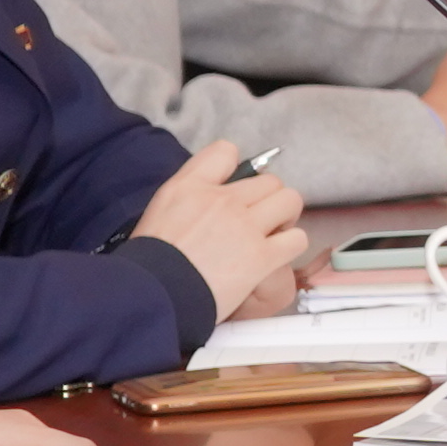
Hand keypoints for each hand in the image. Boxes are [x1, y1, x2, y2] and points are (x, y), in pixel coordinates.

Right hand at [131, 141, 312, 321]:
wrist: (153, 294)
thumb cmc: (150, 261)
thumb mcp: (158, 211)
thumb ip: (187, 194)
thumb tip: (208, 194)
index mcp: (191, 186)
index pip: (225, 150)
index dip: (238, 168)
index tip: (237, 187)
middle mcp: (222, 200)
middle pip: (269, 181)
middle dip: (269, 199)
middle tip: (260, 219)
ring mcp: (245, 227)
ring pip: (289, 201)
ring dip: (286, 217)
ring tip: (273, 234)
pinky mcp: (261, 256)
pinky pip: (296, 238)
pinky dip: (291, 245)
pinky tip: (277, 255)